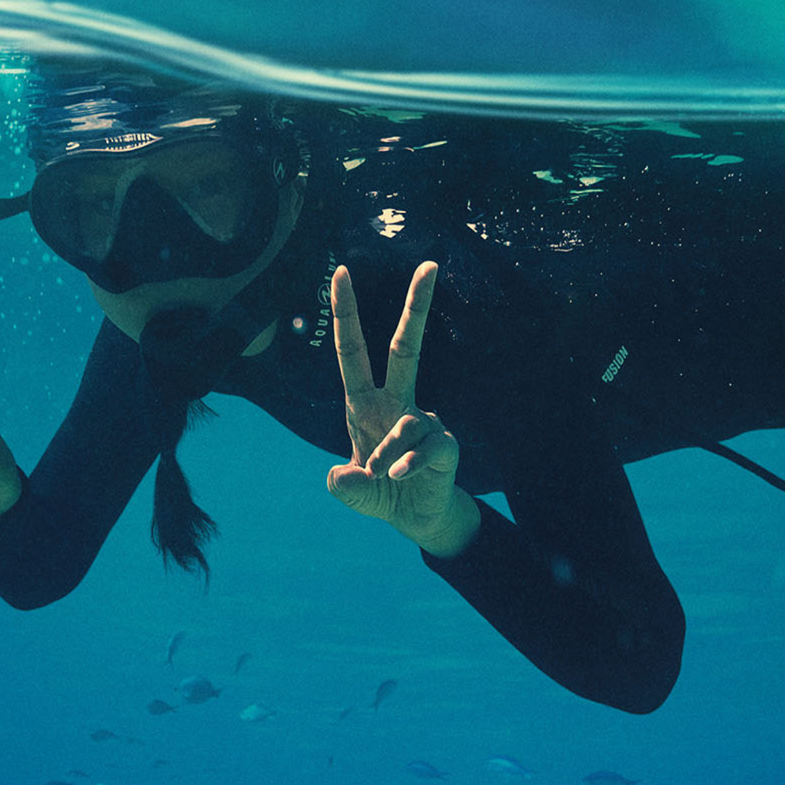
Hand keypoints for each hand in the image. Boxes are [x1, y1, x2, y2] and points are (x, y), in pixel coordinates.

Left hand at [325, 262, 479, 556]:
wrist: (415, 519)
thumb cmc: (380, 493)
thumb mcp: (351, 492)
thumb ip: (343, 485)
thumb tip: (345, 475)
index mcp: (366, 404)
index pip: (353, 352)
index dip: (346, 314)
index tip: (340, 273)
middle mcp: (397, 403)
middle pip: (406, 347)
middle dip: (418, 306)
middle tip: (429, 265)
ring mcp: (424, 421)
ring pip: (404, 423)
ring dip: (384, 453)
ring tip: (380, 475)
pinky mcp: (444, 444)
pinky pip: (423, 449)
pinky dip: (407, 465)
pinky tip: (399, 477)